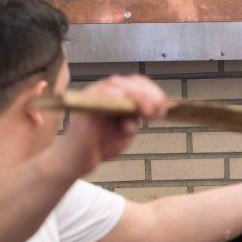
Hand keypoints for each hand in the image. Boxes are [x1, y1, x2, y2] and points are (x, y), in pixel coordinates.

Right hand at [50, 74, 168, 177]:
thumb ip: (137, 118)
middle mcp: (107, 91)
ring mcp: (94, 95)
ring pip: (117, 84)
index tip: (163, 108)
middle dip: (148, 95)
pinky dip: (113, 95)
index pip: (138, 85)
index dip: (153, 93)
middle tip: (156, 110)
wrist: (79, 158)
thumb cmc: (101, 143)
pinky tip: (126, 103)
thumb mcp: (126, 131)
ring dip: (136, 95)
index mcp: (119, 96)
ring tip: (146, 109)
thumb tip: (153, 108)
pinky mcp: (84, 103)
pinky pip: (99, 93)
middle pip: (131, 82)